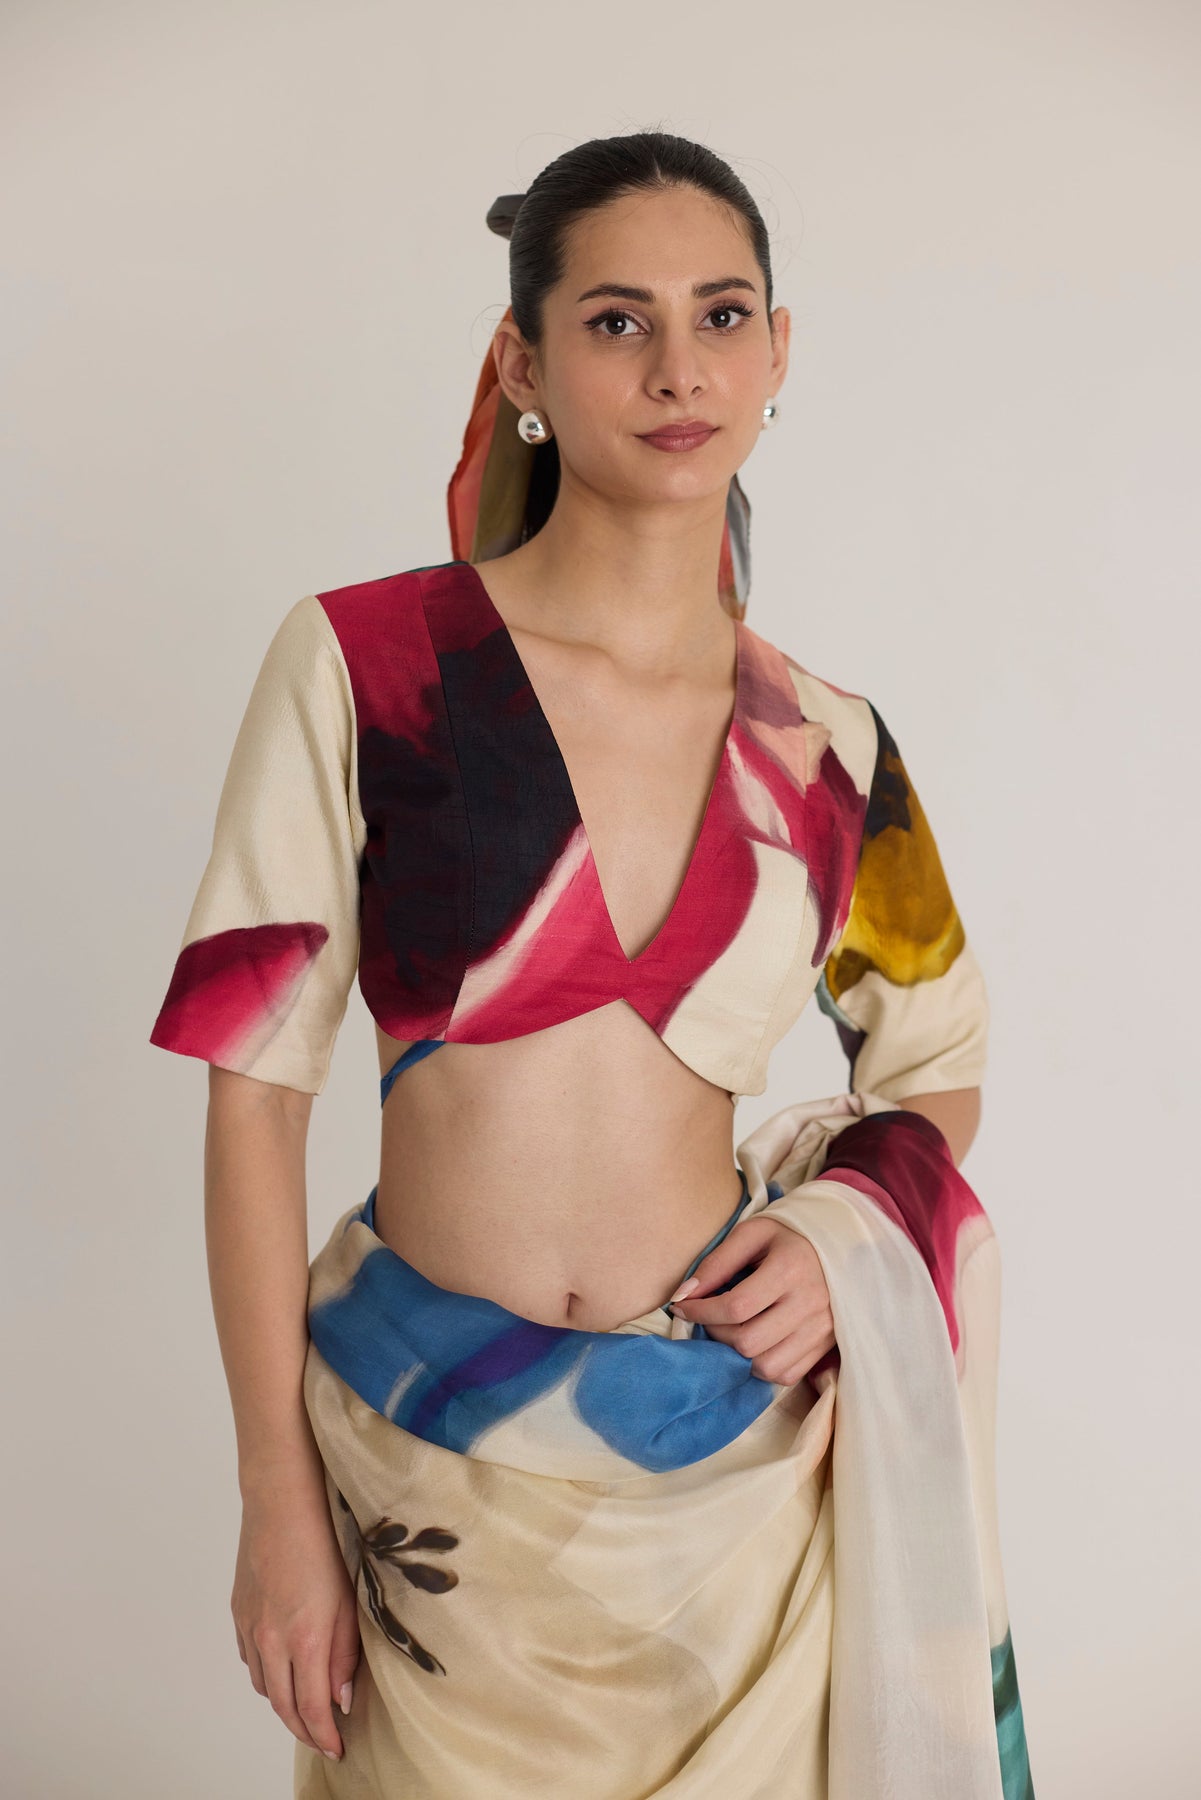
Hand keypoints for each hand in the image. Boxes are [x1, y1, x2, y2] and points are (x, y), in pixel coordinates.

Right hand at [232, 1489, 361, 1763]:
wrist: (282, 1502)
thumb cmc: (323, 1542)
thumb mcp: (348, 1601)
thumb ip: (345, 1654)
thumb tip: (342, 1698)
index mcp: (302, 1639)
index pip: (310, 1708)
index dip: (324, 1734)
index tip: (337, 1747)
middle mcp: (270, 1640)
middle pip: (282, 1706)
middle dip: (304, 1729)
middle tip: (323, 1738)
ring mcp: (250, 1627)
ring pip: (264, 1685)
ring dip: (285, 1704)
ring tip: (307, 1707)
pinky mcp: (239, 1613)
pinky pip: (251, 1660)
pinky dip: (267, 1675)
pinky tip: (283, 1669)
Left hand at [669, 1215, 835, 1385]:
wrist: (839, 1248)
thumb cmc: (788, 1238)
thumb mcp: (752, 1234)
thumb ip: (717, 1262)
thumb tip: (683, 1295)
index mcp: (791, 1268)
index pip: (736, 1306)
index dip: (701, 1311)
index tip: (682, 1307)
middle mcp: (809, 1303)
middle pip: (749, 1342)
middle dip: (716, 1334)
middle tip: (708, 1318)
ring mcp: (821, 1329)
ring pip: (766, 1366)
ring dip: (738, 1356)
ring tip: (731, 1332)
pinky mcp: (825, 1346)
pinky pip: (786, 1375)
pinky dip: (762, 1367)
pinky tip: (755, 1344)